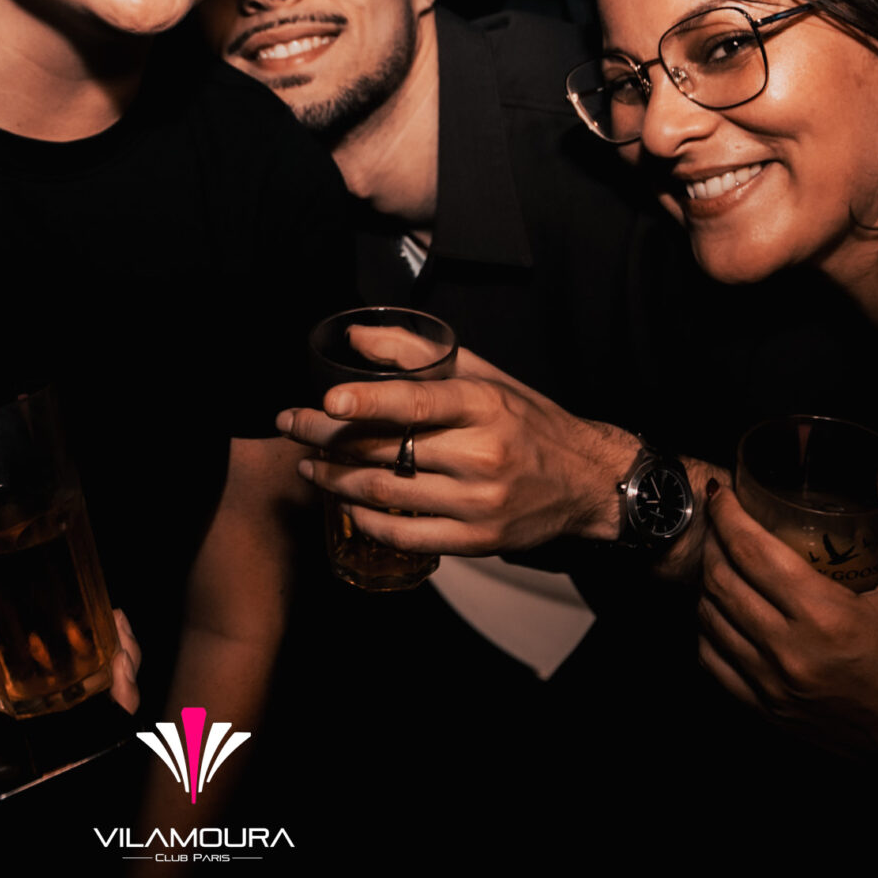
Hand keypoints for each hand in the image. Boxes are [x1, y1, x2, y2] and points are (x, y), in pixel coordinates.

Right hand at [0, 610, 145, 830]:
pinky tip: (79, 633)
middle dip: (124, 670)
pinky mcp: (23, 721)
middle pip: (108, 718)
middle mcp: (42, 758)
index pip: (95, 741)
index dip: (119, 703)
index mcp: (28, 772)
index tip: (122, 664)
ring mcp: (38, 740)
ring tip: (107, 620)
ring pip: (94, 705)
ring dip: (109, 663)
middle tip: (116, 623)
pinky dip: (81, 663)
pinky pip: (66, 695)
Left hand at [275, 341, 635, 555]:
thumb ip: (417, 351)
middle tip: (291, 424)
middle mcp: (482, 454)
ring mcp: (478, 503)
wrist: (585, 480)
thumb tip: (356, 336)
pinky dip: (366, 519)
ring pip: (386, 493)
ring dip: (335, 479)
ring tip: (308, 465)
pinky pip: (404, 534)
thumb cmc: (525, 419)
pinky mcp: (476, 540)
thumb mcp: (481, 375)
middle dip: (326, 437)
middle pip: (386, 448)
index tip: (328, 400)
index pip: (419, 401)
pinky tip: (345, 502)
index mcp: (484, 405)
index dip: (369, 400)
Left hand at [696, 486, 877, 761]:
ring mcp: (773, 685)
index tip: (722, 492)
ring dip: (706, 585)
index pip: (751, 552)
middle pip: (721, 582)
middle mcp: (789, 651)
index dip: (727, 515)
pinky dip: (708, 631)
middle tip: (719, 522)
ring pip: (710, 622)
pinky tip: (720, 613)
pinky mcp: (769, 711)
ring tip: (719, 562)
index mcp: (824, 616)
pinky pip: (714, 664)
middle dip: (712, 543)